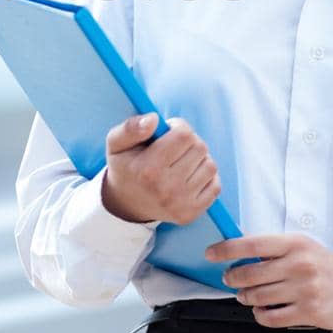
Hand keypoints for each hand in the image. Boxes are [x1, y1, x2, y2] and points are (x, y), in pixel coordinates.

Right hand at [99, 113, 220, 225]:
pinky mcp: (191, 213)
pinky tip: (190, 176)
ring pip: (210, 165)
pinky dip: (206, 177)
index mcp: (148, 169)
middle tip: (174, 148)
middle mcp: (166, 189)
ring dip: (199, 159)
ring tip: (181, 162)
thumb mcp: (116, 143)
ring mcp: (180, 204)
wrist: (126, 204)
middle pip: (200, 148)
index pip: (184, 135)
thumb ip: (131, 127)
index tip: (169, 131)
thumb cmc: (126, 167)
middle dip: (190, 142)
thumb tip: (154, 118)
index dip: (179, 126)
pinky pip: (215, 185)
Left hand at [205, 234, 332, 330]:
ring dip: (245, 297)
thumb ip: (271, 248)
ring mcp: (305, 290)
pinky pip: (270, 318)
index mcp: (296, 244)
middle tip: (229, 278)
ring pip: (257, 297)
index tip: (210, 253)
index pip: (252, 244)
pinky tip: (261, 309)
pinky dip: (259, 314)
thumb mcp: (300, 246)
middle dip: (232, 278)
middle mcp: (300, 265)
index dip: (227, 249)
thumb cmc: (319, 264)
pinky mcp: (308, 312)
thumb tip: (235, 249)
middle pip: (250, 274)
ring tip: (245, 294)